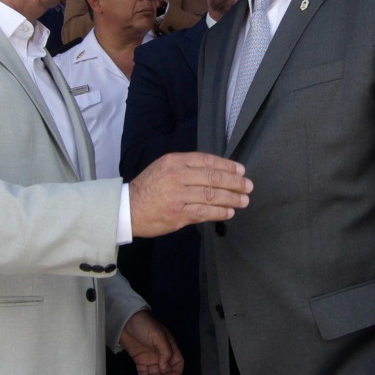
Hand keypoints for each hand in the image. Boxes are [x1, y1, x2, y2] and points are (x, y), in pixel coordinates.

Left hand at [118, 310, 183, 374]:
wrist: (126, 321)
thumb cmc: (145, 325)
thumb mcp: (158, 336)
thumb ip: (165, 352)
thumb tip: (166, 368)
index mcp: (170, 347)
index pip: (178, 363)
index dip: (176, 372)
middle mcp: (162, 355)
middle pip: (167, 372)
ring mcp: (151, 359)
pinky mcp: (140, 361)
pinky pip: (143, 374)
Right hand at [129, 152, 251, 236]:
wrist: (127, 208)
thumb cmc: (148, 188)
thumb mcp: (164, 167)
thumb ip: (186, 167)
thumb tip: (215, 172)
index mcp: (174, 161)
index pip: (207, 160)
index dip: (227, 165)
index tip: (241, 171)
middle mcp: (177, 176)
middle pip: (213, 177)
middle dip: (234, 182)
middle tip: (248, 186)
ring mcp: (178, 196)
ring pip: (212, 195)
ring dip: (231, 198)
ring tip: (243, 200)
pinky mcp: (178, 214)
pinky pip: (204, 212)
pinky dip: (219, 212)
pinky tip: (229, 212)